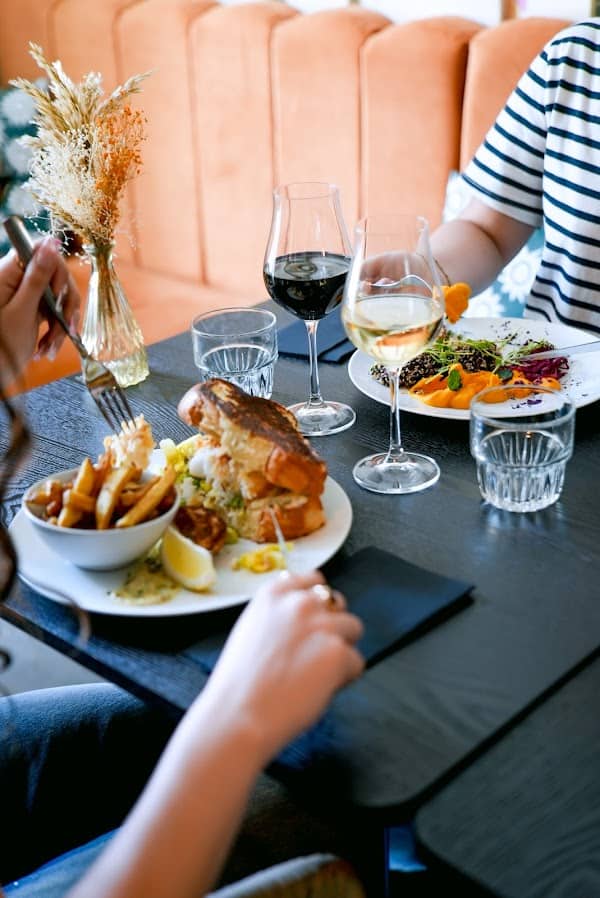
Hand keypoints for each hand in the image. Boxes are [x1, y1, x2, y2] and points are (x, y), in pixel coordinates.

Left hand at [0, 237, 79, 376]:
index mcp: (8, 273)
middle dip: (64, 304)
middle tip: (63, 328)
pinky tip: (45, 348)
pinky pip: (54, 312)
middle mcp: (17, 280)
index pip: (41, 251)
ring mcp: (25, 295)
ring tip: (49, 347)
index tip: (57, 296)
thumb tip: (50, 242)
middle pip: (56, 275)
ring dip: (61, 322)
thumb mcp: (23, 310)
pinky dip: (55, 330)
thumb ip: (37, 276)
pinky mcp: (32, 308)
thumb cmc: (1, 346)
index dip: (56, 270)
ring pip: (59, 296)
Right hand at [200, 571, 363, 762]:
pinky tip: (319, 690)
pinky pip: (357, 662)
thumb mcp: (251, 629)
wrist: (238, 715)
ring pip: (353, 629)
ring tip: (316, 674)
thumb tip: (304, 616)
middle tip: (314, 655)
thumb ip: (278, 615)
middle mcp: (299, 602)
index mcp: (273, 593)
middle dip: (332, 625)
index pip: (314, 580)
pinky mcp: (338, 652)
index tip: (313, 622)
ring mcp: (321, 625)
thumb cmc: (239, 683)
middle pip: (337, 603)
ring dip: (341, 649)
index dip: (317, 604)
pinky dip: (344, 678)